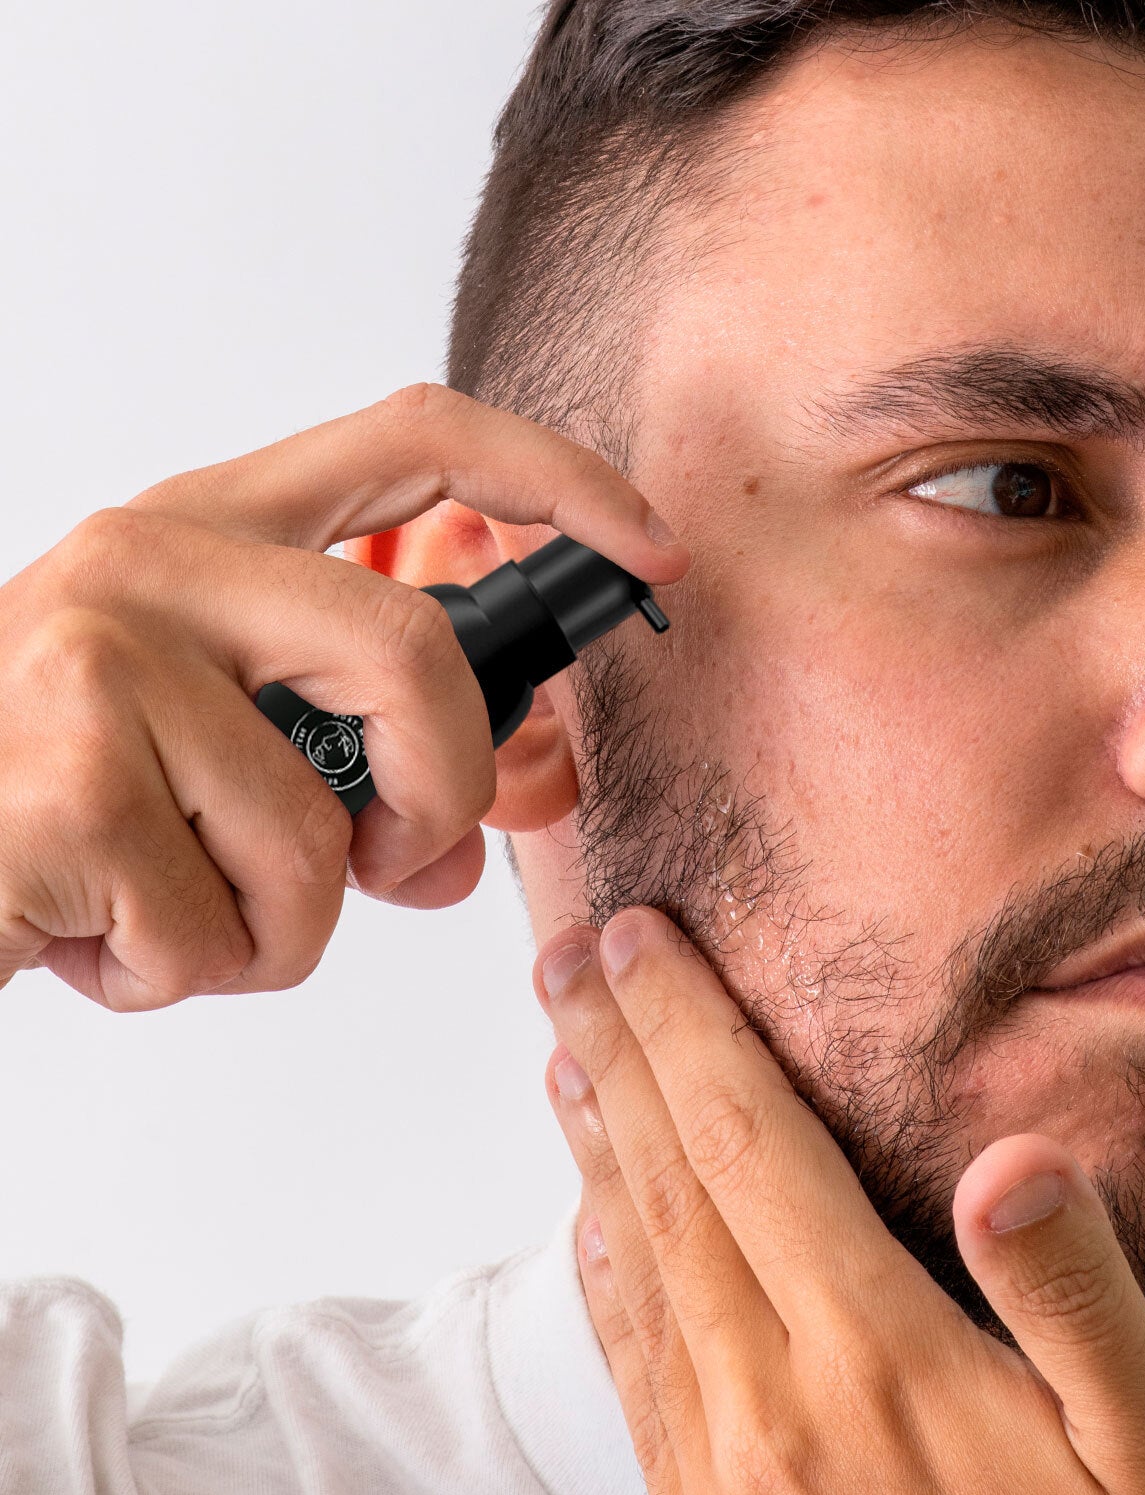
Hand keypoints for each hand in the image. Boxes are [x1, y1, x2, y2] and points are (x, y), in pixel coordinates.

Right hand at [0, 385, 686, 1008]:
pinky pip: (227, 929)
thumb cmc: (49, 802)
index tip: (652, 547)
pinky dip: (190, 973)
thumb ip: (355, 781)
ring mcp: (102, 654)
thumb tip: (462, 850)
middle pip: (415, 655)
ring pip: (322, 833)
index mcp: (211, 528)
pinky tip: (97, 938)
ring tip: (173, 913)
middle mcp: (156, 559)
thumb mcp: (215, 759)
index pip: (420, 439)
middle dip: (444, 793)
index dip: (560, 482)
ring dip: (278, 928)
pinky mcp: (71, 772)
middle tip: (398, 859)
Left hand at [536, 908, 1144, 1494]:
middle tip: (561, 957)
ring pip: (638, 1263)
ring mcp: (724, 1473)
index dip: (690, 1028)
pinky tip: (593, 1226)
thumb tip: (1015, 1168)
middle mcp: (771, 1406)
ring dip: (596, 1145)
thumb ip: (1083, 1310)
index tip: (639, 937)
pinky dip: (604, 1272)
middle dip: (616, 1051)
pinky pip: (637, 1367)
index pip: (751, 1143)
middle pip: (671, 1181)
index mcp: (873, 1362)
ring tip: (561, 1057)